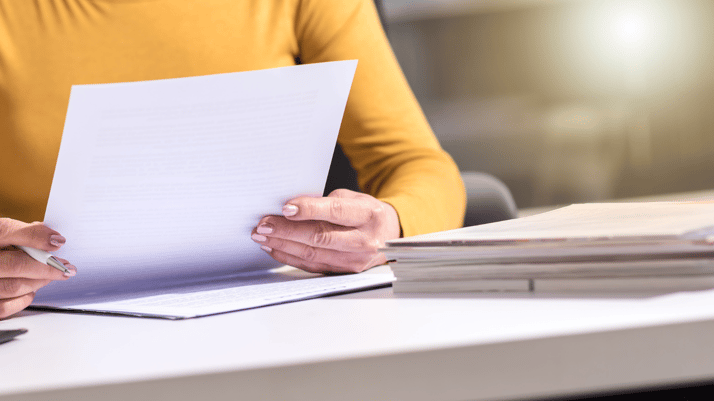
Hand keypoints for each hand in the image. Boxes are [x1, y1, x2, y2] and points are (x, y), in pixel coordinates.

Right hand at [0, 218, 75, 318]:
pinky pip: (2, 307)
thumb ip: (13, 233)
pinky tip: (30, 291)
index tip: (59, 240)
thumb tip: (46, 237)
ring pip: (12, 286)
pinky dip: (22, 300)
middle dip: (47, 266)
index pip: (5, 231)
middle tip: (66, 266)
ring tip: (52, 276)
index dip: (36, 235)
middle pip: (15, 264)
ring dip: (38, 282)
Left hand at [251, 189, 400, 273]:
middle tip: (263, 225)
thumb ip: (326, 203)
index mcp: (369, 215)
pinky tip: (275, 247)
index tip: (286, 208)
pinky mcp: (343, 271)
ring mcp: (355, 260)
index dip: (309, 210)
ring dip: (283, 245)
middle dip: (287, 231)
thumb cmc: (366, 213)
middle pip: (320, 236)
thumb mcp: (353, 198)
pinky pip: (312, 265)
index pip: (336, 212)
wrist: (387, 236)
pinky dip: (290, 256)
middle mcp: (364, 240)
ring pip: (313, 253)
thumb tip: (290, 209)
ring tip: (262, 236)